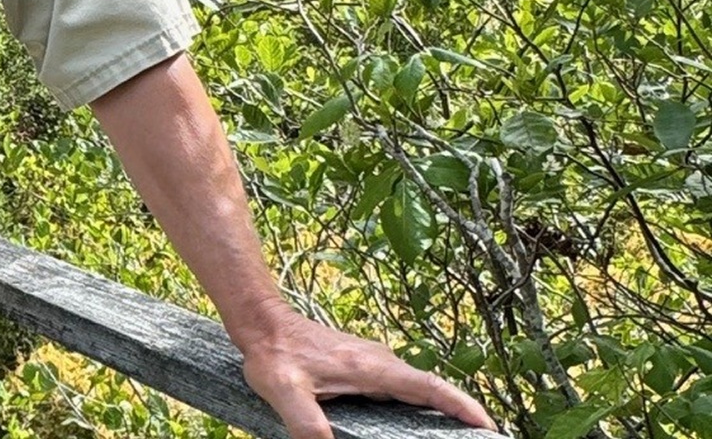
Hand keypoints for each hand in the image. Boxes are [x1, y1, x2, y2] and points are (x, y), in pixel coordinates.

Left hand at [235, 305, 499, 438]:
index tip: (487, 423)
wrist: (262, 322)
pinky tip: (412, 427)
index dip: (460, 404)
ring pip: (413, 391)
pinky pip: (398, 390)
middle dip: (456, 414)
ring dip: (435, 411)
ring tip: (453, 436)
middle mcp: (379, 362)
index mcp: (371, 367)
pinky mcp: (363, 367)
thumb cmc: (273, 353)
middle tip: (479, 438)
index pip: (427, 386)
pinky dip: (414, 407)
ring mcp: (372, 363)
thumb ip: (305, 423)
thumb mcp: (284, 391)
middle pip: (429, 391)